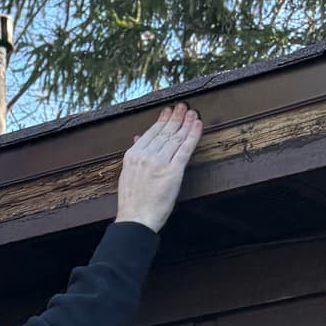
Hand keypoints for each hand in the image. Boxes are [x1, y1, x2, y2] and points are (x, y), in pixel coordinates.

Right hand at [115, 103, 203, 231]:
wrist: (135, 219)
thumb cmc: (132, 202)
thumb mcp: (127, 174)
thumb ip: (135, 154)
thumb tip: (138, 137)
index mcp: (133, 155)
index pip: (151, 133)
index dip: (162, 120)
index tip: (168, 111)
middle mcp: (145, 156)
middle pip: (164, 132)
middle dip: (176, 118)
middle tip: (183, 106)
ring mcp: (160, 163)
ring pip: (176, 138)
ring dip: (186, 123)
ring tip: (192, 113)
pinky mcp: (173, 171)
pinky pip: (185, 149)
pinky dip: (193, 136)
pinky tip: (197, 125)